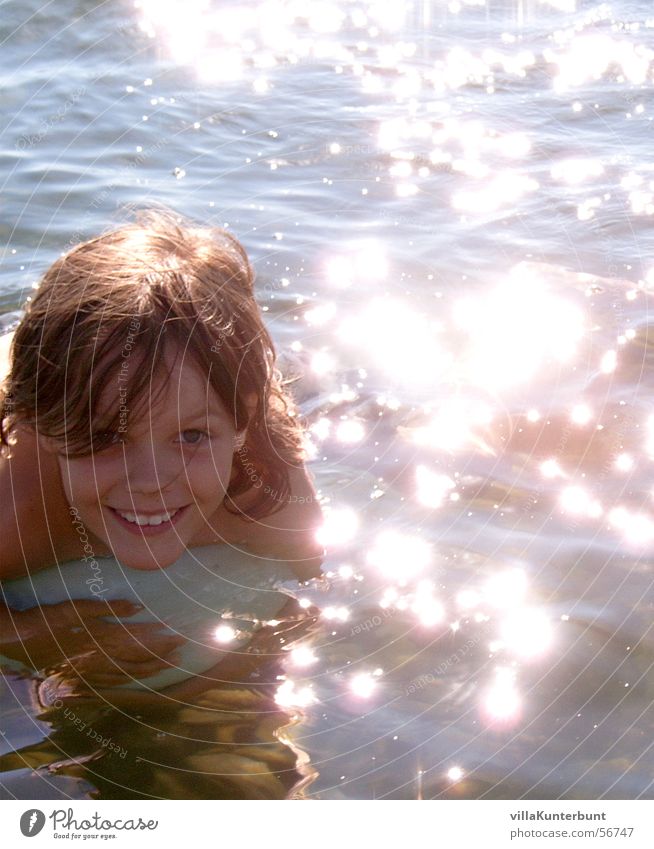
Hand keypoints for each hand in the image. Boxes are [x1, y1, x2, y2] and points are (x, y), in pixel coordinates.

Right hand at [1, 598, 185, 686]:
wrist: (17, 640)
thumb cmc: (48, 619)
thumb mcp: (77, 607)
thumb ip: (109, 609)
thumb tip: (138, 607)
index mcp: (101, 638)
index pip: (138, 641)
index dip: (160, 639)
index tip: (178, 635)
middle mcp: (99, 657)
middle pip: (138, 659)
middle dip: (161, 655)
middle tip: (181, 651)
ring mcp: (90, 670)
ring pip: (127, 674)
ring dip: (150, 669)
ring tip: (168, 665)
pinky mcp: (81, 676)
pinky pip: (110, 682)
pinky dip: (129, 681)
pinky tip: (138, 679)